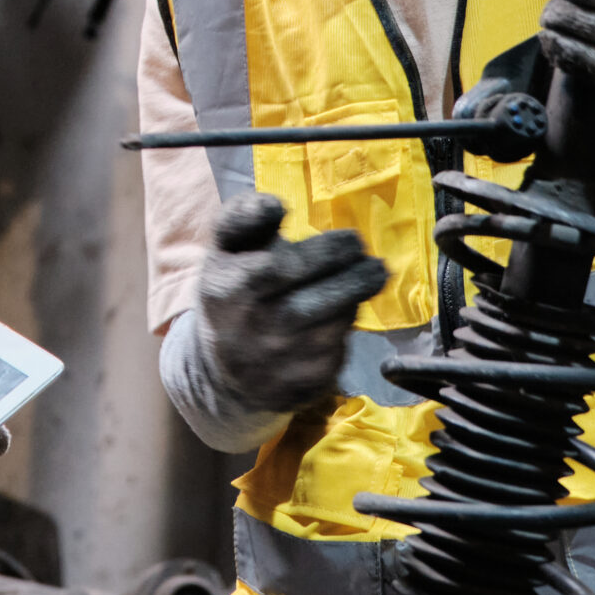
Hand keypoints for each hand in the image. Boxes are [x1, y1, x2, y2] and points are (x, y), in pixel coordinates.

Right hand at [194, 194, 387, 415]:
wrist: (220, 369)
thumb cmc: (231, 289)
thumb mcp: (225, 248)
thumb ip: (244, 215)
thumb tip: (276, 205)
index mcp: (230, 289)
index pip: (287, 267)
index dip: (329, 251)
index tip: (352, 240)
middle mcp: (253, 331)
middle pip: (322, 301)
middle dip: (358, 277)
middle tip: (374, 264)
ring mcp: (277, 365)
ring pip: (335, 327)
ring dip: (352, 303)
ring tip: (357, 285)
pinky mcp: (299, 389)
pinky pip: (336, 356)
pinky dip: (343, 334)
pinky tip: (336, 320)